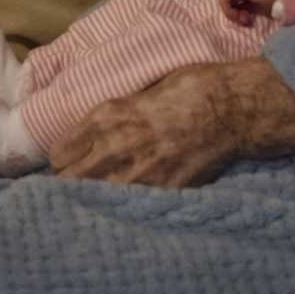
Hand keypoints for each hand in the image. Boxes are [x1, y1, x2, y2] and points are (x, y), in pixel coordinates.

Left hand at [51, 58, 294, 187]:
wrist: (234, 106)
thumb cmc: (192, 87)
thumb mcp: (144, 89)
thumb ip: (117, 112)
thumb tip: (98, 125)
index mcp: (109, 115)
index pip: (60, 152)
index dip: (63, 157)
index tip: (70, 159)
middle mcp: (116, 145)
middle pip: (69, 180)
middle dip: (72, 180)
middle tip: (83, 179)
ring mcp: (140, 172)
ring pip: (95, 198)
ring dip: (96, 194)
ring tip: (106, 191)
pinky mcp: (163, 190)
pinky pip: (131, 206)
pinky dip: (127, 204)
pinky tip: (134, 197)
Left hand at [219, 0, 284, 26]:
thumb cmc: (276, 5)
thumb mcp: (258, 11)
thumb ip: (247, 12)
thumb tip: (239, 19)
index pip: (233, 4)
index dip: (237, 15)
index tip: (248, 22)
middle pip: (227, 3)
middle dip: (234, 15)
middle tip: (247, 21)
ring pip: (224, 1)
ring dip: (232, 14)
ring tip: (246, 19)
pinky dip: (229, 11)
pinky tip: (242, 16)